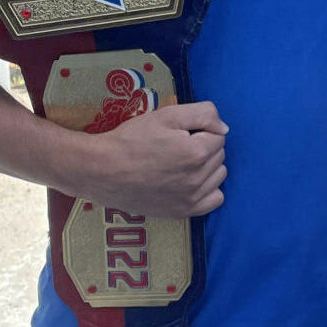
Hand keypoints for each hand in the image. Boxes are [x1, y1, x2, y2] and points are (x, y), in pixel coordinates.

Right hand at [67, 101, 228, 218]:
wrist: (102, 171)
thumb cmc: (132, 139)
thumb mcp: (167, 115)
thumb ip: (203, 114)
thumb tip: (224, 128)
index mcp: (197, 152)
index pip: (219, 136)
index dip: (200, 130)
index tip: (180, 133)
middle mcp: (198, 178)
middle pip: (219, 155)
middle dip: (204, 146)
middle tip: (177, 146)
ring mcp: (191, 198)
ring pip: (218, 176)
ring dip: (207, 167)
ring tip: (181, 163)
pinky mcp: (183, 212)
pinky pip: (214, 200)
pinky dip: (208, 190)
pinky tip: (190, 182)